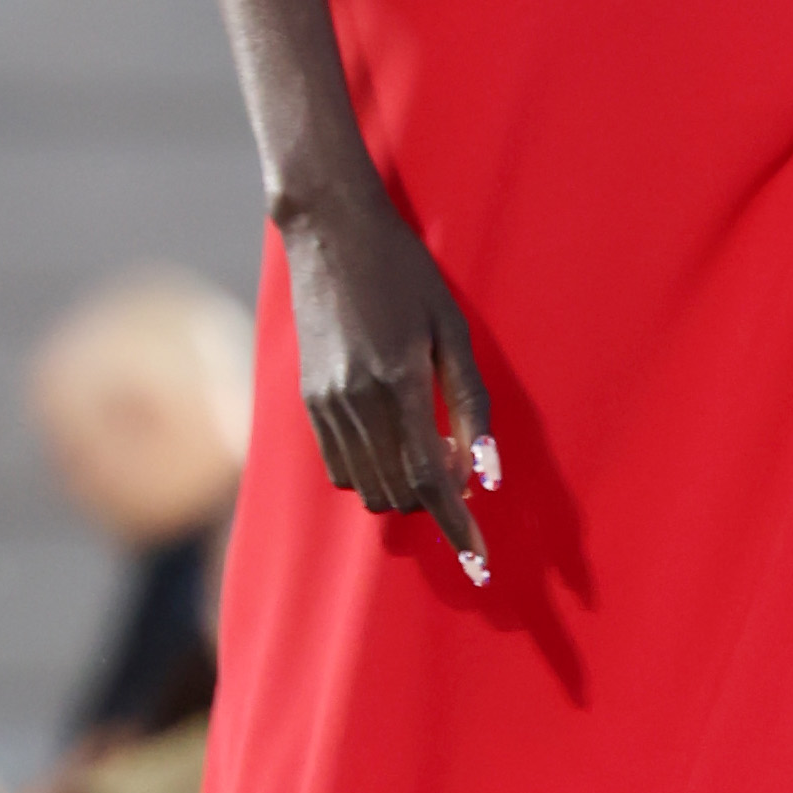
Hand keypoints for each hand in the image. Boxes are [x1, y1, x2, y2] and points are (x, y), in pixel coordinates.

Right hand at [281, 180, 498, 585]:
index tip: (479, 559)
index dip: (457, 526)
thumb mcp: (453, 330)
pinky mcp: (307, 401)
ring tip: (431, 447)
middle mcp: (356, 403)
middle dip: (436, 500)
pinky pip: (341, 468)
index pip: (429, 481)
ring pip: (368, 488)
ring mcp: (325, 405)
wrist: (331, 233)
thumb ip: (470, 403)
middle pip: (399, 493)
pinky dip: (373, 473)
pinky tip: (394, 439)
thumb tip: (485, 472)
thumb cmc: (406, 273)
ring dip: (405, 489)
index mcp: (398, 383)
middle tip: (461, 467)